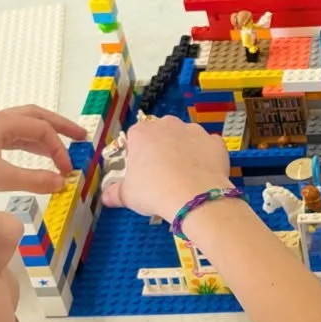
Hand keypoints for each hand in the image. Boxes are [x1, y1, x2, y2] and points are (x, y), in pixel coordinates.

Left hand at [0, 106, 85, 195]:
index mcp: (1, 123)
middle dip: (59, 127)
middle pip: (35, 116)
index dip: (59, 147)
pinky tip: (32, 158)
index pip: (40, 128)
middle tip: (81, 137)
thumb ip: (33, 180)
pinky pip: (11, 138)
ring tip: (60, 152)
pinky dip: (28, 146)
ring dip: (43, 137)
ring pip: (22, 127)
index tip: (67, 171)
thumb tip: (62, 183)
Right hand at [99, 114, 230, 219]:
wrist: (194, 196)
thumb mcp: (128, 195)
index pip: (136, 137)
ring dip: (185, 151)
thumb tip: (105, 197)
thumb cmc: (154, 191)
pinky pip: (209, 147)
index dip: (138, 154)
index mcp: (142, 132)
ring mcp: (194, 130)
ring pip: (186, 138)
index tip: (141, 171)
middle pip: (162, 134)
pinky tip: (204, 174)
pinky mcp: (215, 141)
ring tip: (185, 176)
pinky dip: (207, 157)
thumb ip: (115, 193)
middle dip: (162, 149)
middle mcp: (168, 124)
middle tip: (163, 174)